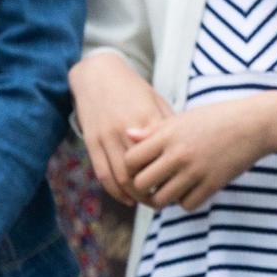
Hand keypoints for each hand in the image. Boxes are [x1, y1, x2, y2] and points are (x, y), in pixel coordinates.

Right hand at [71, 52, 173, 203]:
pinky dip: (115, 191)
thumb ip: (167, 124)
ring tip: (148, 202)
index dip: (170, 173)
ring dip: (134, 196)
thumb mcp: (155, 100)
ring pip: (121, 177)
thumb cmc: (132, 87)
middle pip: (140, 171)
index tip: (181, 184)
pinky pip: (103, 174)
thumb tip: (184, 148)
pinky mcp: (92, 143)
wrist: (97, 74)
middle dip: (153, 191)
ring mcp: (106, 137)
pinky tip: (127, 199)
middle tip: (165, 200)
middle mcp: (124, 129)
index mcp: (145, 117)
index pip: (161, 154)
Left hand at [122, 97, 276, 212]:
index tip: (141, 167)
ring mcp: (195, 170)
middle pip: (141, 184)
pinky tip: (191, 190)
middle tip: (152, 184)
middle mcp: (178, 153)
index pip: (130, 160)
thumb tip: (128, 136)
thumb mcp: (184, 118)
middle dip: (144, 187)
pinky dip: (185, 201)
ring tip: (170, 188)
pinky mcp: (212, 184)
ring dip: (163, 197)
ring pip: (161, 199)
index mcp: (168, 134)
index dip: (131, 167)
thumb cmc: (216, 118)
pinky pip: (186, 205)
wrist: (253, 124)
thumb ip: (154, 131)